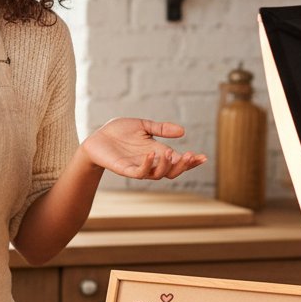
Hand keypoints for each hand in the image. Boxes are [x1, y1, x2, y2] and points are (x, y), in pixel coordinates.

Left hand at [82, 118, 205, 180]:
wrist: (97, 137)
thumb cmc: (119, 131)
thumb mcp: (143, 126)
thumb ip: (161, 129)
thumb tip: (183, 131)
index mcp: (157, 152)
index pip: (178, 161)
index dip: (191, 161)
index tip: (203, 157)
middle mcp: (150, 162)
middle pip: (172, 172)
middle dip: (183, 166)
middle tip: (190, 156)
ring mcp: (138, 167)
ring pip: (159, 175)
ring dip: (167, 166)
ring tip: (170, 153)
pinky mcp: (125, 169)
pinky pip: (140, 172)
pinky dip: (148, 164)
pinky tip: (151, 153)